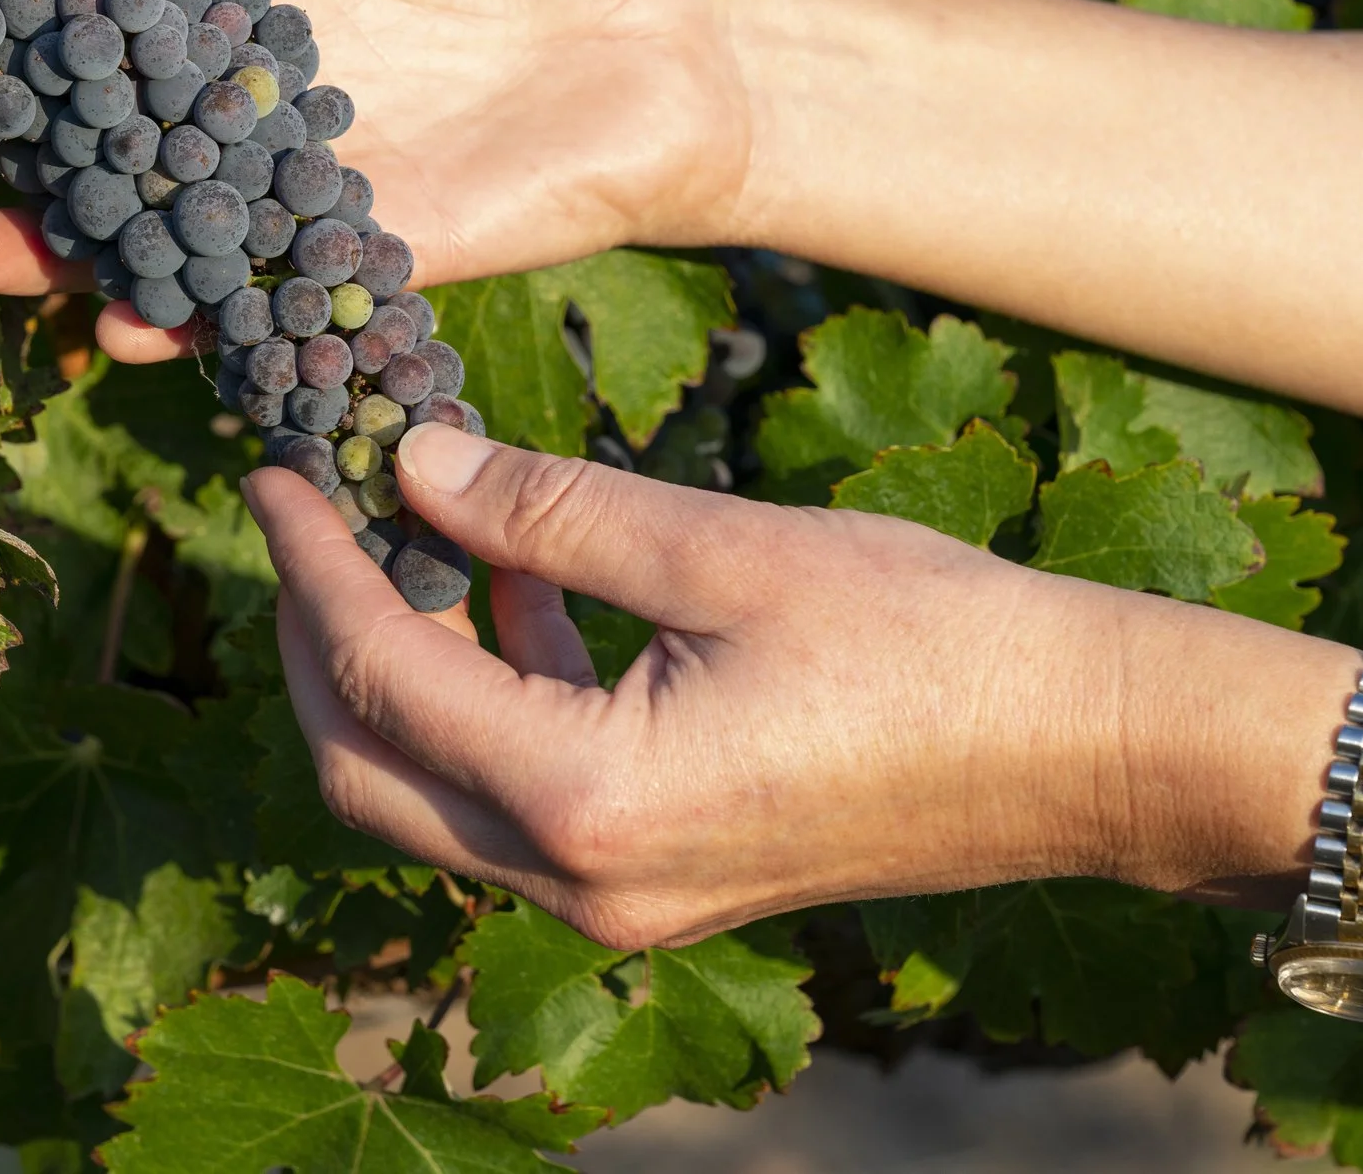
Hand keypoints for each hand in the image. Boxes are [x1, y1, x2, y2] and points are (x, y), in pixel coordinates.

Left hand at [245, 423, 1154, 948]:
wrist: (1081, 749)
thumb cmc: (929, 638)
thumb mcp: (725, 548)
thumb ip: (551, 510)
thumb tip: (415, 460)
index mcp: (587, 799)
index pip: (380, 676)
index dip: (314, 562)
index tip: (280, 468)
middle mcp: (582, 883)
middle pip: (370, 768)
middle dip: (318, 637)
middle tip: (309, 512)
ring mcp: (623, 902)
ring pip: (435, 794)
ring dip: (398, 670)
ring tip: (398, 532)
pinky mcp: (664, 883)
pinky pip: (520, 804)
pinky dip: (488, 703)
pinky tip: (513, 596)